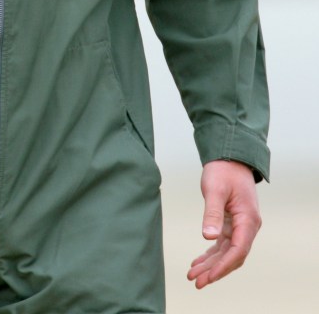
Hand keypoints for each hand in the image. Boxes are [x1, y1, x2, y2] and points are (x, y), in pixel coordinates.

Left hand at [187, 159, 261, 288]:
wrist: (229, 158)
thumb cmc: (223, 171)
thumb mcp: (215, 190)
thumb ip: (212, 213)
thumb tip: (208, 237)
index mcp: (247, 220)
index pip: (238, 250)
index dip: (223, 266)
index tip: (208, 277)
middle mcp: (247, 227)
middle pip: (232, 256)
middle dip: (214, 271)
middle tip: (196, 282)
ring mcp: (239, 226)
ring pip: (226, 252)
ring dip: (211, 265)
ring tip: (193, 276)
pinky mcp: (230, 223)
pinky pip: (222, 244)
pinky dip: (211, 254)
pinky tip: (198, 262)